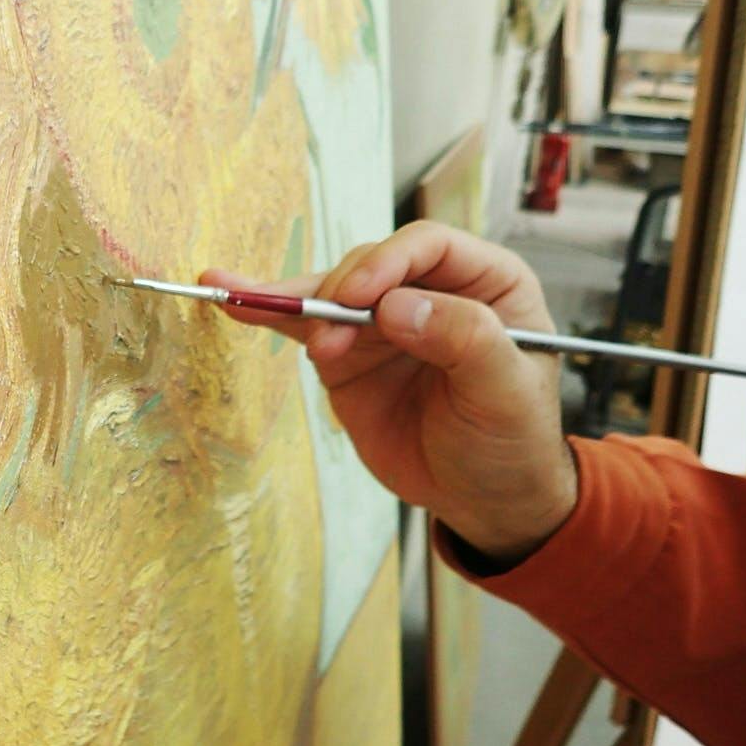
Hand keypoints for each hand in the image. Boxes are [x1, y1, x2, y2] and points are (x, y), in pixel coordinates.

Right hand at [201, 222, 577, 563]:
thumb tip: (395, 306)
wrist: (482, 499)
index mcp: (486, 282)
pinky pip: (305, 327)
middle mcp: (430, 291)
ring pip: (330, 293)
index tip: (359, 297)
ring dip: (289, 300)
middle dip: (338, 294)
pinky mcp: (348, 356)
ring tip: (243, 300)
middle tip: (326, 338)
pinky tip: (234, 300)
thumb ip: (464, 340)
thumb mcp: (505, 392)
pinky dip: (270, 316)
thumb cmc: (511, 440)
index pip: (428, 246)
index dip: (387, 262)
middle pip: (371, 265)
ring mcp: (383, 323)